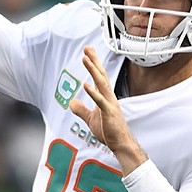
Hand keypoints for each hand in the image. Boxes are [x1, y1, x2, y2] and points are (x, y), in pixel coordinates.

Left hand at [69, 46, 147, 175]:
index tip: (88, 51)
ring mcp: (110, 104)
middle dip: (94, 61)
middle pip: (101, 75)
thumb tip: (71, 103)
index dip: (94, 63)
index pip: (99, 76)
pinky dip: (93, 92)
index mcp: (105, 96)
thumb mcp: (90, 119)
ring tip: (85, 59)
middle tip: (87, 48)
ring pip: (101, 83)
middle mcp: (109, 97)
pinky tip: (86, 84)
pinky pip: (100, 101)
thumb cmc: (109, 131)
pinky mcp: (109, 113)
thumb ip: (81, 110)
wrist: (120, 144)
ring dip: (93, 71)